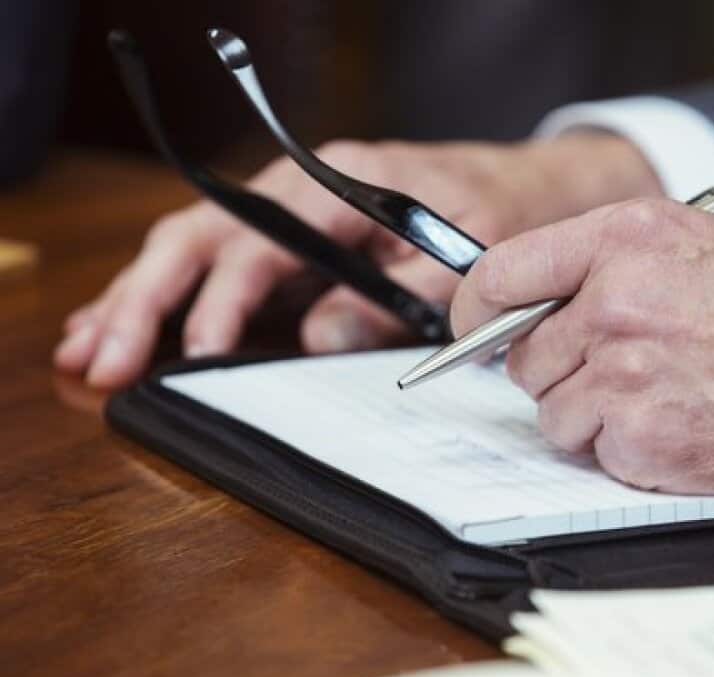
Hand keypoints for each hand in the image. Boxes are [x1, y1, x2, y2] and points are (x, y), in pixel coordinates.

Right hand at [53, 133, 660, 387]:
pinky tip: (127, 327)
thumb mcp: (473, 253)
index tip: (203, 350)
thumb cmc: (502, 212)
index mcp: (345, 182)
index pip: (265, 238)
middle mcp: (304, 191)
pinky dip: (172, 299)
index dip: (227, 295)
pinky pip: (222, 267)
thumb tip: (317, 338)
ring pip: (196, 249)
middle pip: (205, 237)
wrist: (529, 188)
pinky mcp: (296, 245)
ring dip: (138, 299)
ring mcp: (293, 216)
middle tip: (102, 359)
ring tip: (86, 350)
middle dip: (147, 298)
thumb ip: (404, 296)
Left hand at [451, 198, 713, 500]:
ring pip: (554, 412)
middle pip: (523, 354)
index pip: (499, 272)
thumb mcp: (708, 248)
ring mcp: (627, 374)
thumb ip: (613, 267)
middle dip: (562, 371)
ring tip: (672, 400)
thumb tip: (536, 307)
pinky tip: (689, 430)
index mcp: (629, 237)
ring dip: (597, 418)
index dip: (480, 311)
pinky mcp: (645, 442)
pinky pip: (595, 455)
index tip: (480, 331)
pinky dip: (630, 454)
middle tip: (628, 373)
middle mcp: (616, 300)